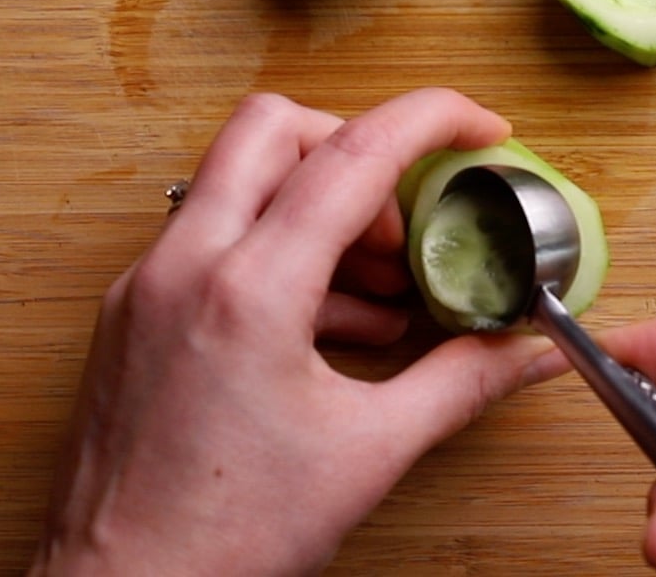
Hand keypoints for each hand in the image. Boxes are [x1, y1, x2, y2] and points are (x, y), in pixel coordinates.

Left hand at [31, 89, 552, 576]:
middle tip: (408, 214)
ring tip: (384, 289)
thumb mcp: (369, 454)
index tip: (480, 124)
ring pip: (235, 181)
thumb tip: (525, 352)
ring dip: (318, 209)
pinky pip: (209, 241)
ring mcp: (145, 287)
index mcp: (246, 290)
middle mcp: (182, 267)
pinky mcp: (130, 316)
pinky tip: (332, 325)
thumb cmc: (220, 541)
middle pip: (273, 128)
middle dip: (355, 146)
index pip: (352, 153)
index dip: (432, 121)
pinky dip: (276, 254)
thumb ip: (459, 384)